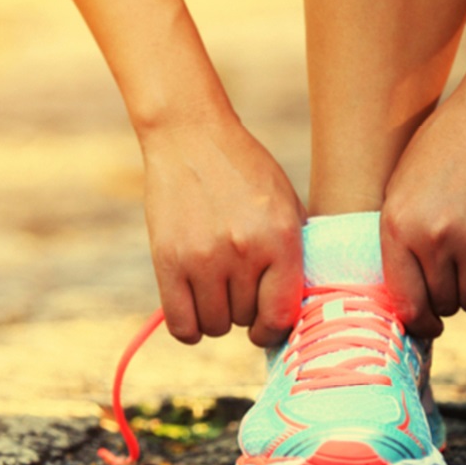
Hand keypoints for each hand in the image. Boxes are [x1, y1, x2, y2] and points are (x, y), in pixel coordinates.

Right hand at [141, 118, 305, 346]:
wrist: (191, 136)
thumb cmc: (244, 171)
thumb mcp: (287, 204)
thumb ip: (295, 254)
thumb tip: (297, 310)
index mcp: (281, 238)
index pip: (281, 314)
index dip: (274, 328)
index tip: (266, 325)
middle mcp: (245, 251)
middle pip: (245, 319)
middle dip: (244, 309)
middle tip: (237, 285)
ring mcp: (204, 258)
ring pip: (215, 325)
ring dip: (217, 316)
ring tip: (217, 288)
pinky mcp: (168, 260)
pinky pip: (181, 325)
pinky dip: (190, 328)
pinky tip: (194, 309)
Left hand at [380, 87, 465, 337]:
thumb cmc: (440, 151)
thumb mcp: (400, 190)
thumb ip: (399, 241)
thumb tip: (405, 299)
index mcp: (399, 226)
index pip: (406, 302)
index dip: (417, 322)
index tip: (425, 324)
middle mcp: (436, 240)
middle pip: (444, 305)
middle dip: (446, 298)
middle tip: (450, 276)